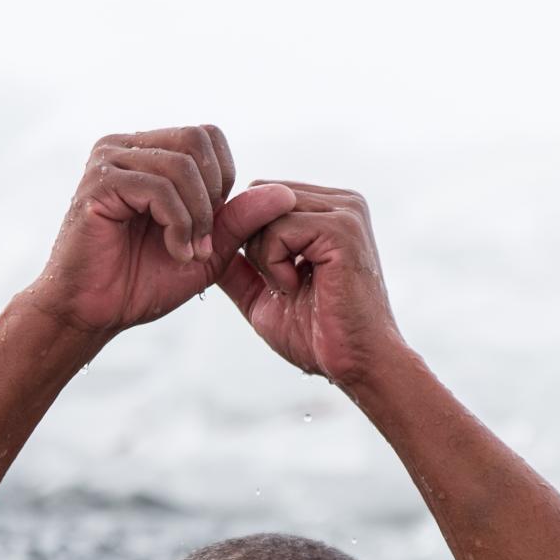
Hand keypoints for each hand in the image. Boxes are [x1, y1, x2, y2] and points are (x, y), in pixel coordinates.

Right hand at [27, 126, 297, 336]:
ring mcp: (108, 160)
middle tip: (204, 242)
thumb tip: (285, 194)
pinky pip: (159, 189)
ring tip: (188, 252)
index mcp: (147, 152)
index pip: (207, 136)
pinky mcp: (99, 183)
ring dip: (197, 217)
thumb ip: (241, 221)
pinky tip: (173, 252)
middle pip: (198, 141)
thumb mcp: (207, 250)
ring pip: (182, 166)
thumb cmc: (142, 283)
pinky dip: (177, 225)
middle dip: (213, 196)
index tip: (212, 228)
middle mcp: (124, 147)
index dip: (223, 179)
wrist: (92, 314)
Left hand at [216, 182, 403, 387]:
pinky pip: (279, 228)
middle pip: (260, 195)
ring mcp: (346, 211)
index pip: (263, 195)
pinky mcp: (342, 229)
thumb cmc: (317, 335)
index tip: (266, 279)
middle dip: (252, 243)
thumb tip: (204, 243)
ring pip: (266, 210)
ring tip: (290, 288)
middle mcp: (341, 202)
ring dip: (263, 257)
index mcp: (328, 210)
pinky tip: (296, 288)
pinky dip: (274, 264)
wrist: (355, 364)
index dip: (246, 235)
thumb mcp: (264, 295)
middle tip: (278, 285)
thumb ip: (239, 267)